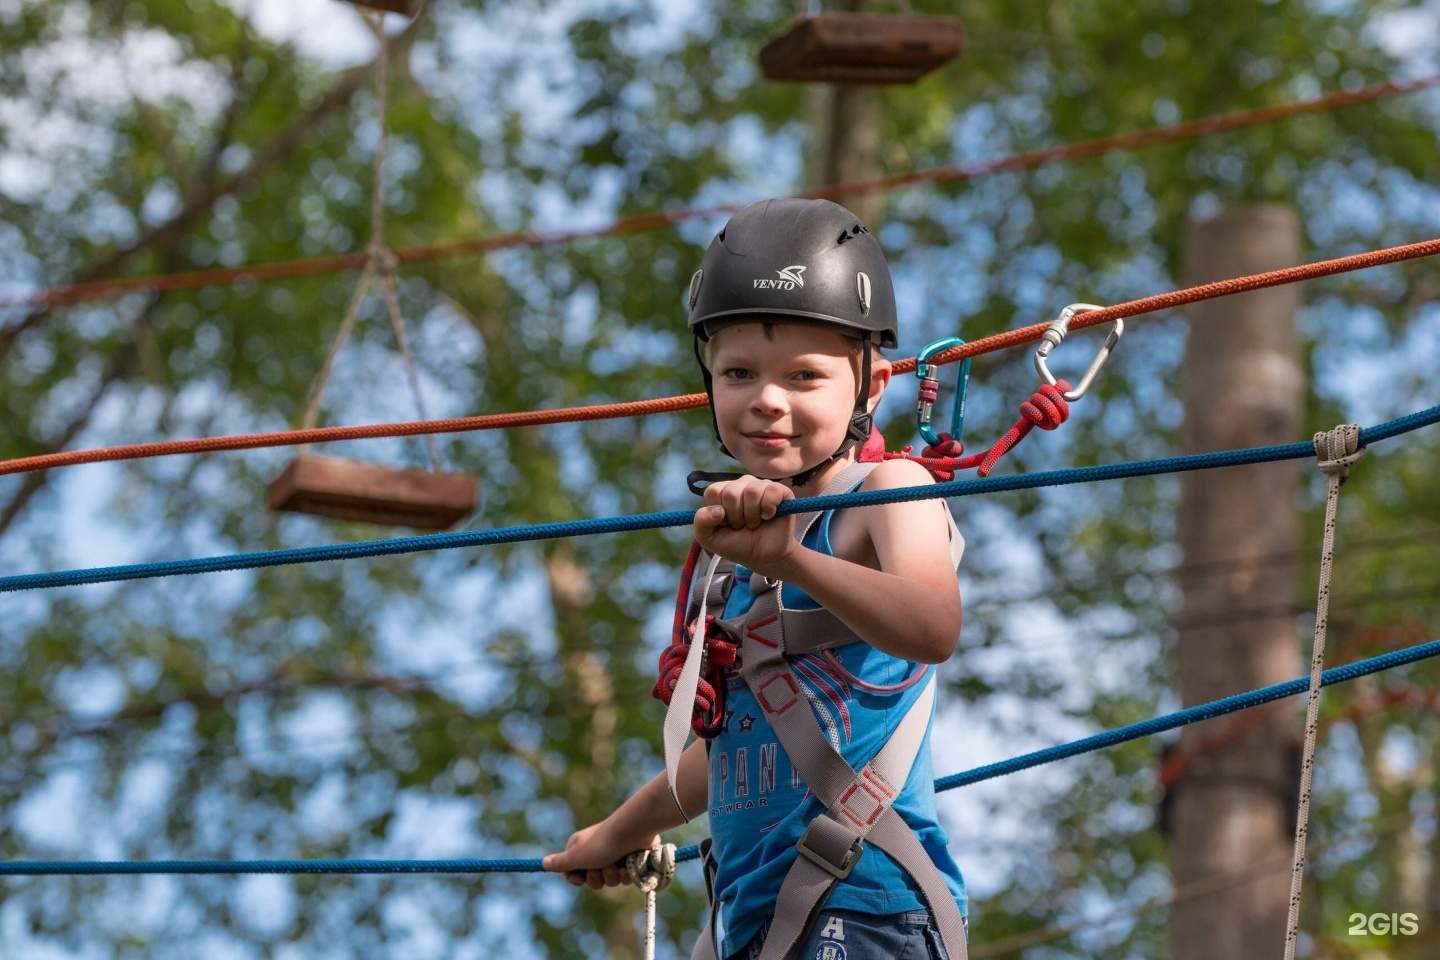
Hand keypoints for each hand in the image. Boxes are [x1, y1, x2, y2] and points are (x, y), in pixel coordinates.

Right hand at [542, 822, 660, 889]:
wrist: (633, 832)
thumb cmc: (602, 844)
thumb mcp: (576, 856)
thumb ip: (560, 863)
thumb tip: (543, 863)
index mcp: (579, 848)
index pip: (572, 872)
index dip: (577, 879)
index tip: (581, 878)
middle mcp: (595, 851)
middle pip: (591, 879)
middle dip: (597, 878)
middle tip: (600, 867)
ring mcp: (612, 854)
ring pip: (609, 880)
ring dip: (612, 876)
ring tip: (616, 864)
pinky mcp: (628, 859)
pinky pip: (623, 877)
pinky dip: (625, 874)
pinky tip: (627, 866)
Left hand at [693, 475, 799, 578]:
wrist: (764, 557)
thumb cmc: (738, 545)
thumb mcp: (709, 538)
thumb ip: (701, 522)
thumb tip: (717, 510)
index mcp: (724, 492)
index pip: (714, 491)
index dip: (719, 512)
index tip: (726, 524)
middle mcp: (742, 485)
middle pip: (731, 492)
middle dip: (736, 517)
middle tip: (743, 525)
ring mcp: (761, 486)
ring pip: (752, 491)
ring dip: (752, 516)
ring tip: (755, 523)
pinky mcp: (780, 491)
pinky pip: (771, 491)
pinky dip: (768, 509)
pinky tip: (768, 516)